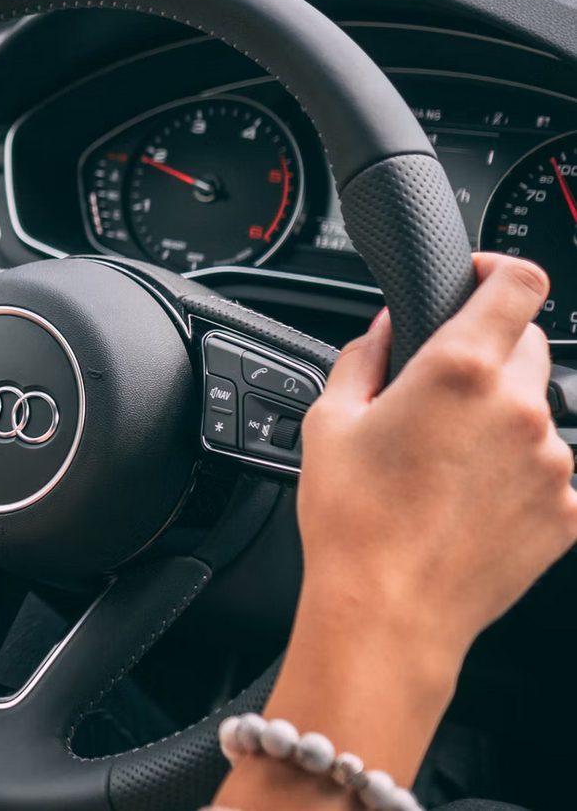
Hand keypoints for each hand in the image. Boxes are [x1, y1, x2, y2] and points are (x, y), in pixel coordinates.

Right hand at [297, 252, 576, 662]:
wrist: (389, 612)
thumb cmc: (353, 521)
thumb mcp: (329, 420)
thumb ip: (366, 355)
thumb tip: (390, 328)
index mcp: (459, 370)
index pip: (520, 283)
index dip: (500, 269)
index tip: (479, 279)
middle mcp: (519, 408)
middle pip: (528, 344)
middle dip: (488, 351)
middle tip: (439, 390)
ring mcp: (552, 462)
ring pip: (536, 410)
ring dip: (499, 417)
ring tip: (444, 463)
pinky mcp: (566, 509)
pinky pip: (547, 468)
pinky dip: (515, 471)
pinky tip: (465, 499)